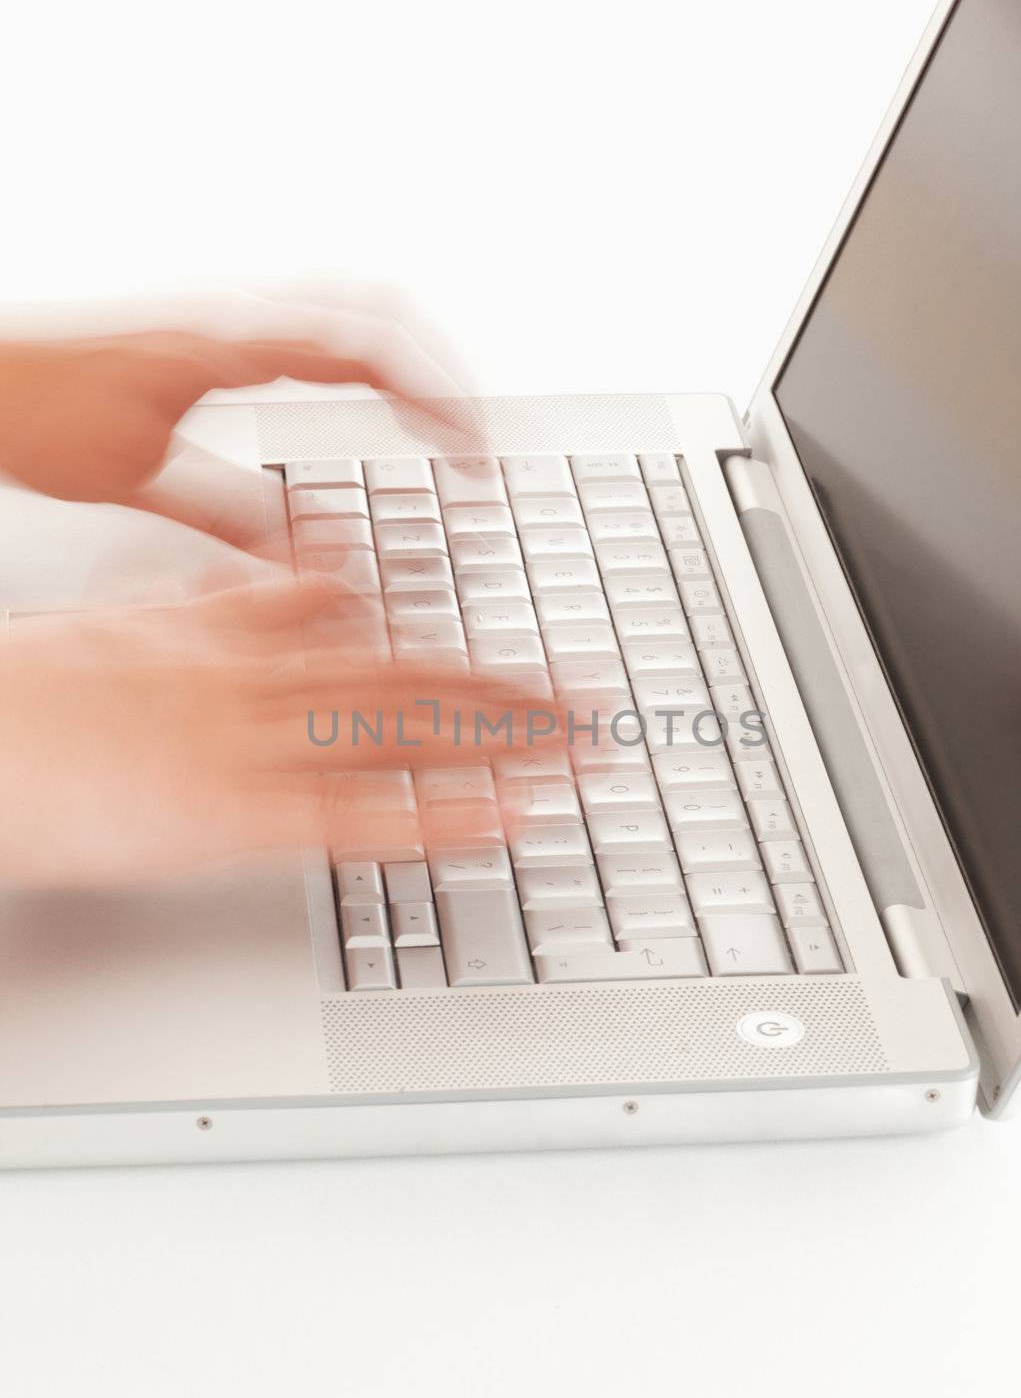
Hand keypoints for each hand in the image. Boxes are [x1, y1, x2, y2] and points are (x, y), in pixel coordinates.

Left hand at [0, 283, 481, 547]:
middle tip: (472, 439)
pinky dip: (359, 356)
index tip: (469, 453)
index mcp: (230, 343)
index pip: (368, 352)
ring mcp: (228, 316)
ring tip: (440, 418)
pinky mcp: (215, 332)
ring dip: (404, 357)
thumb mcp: (138, 479)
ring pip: (349, 306)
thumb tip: (310, 554)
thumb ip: (233, 514)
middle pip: (378, 311)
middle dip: (440, 373)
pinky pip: (311, 322)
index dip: (434, 402)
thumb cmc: (37, 413)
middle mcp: (236, 315)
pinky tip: (364, 398)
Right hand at [0, 578, 561, 888]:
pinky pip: (358, 817)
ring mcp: (253, 745)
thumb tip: (285, 579)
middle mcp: (259, 678)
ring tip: (582, 749)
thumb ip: (210, 601)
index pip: (367, 633)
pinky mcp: (233, 819)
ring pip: (404, 735)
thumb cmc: (28, 693)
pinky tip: (510, 816)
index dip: (443, 645)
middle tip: (587, 697)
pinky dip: (439, 816)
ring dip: (503, 741)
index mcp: (226, 630)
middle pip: (407, 677)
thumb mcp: (124, 621)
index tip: (508, 652)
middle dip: (506, 689)